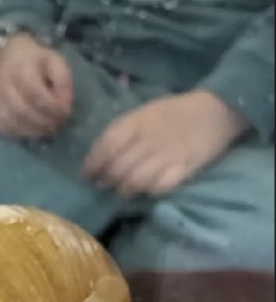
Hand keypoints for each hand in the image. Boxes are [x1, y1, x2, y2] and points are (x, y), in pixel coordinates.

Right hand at [0, 32, 73, 138]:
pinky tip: (35, 130)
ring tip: (50, 129)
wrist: (10, 58)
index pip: (35, 93)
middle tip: (59, 123)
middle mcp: (3, 84)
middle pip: (22, 111)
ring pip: (13, 123)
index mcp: (21, 67)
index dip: (52, 107)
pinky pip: (6, 128)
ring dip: (35, 130)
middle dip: (44, 122)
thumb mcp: (56, 62)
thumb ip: (63, 81)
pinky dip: (22, 133)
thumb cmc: (37, 62)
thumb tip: (64, 106)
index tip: (66, 112)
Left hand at [83, 90, 248, 197]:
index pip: (106, 147)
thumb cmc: (173, 113)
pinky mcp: (183, 170)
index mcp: (136, 123)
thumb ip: (122, 133)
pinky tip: (147, 190)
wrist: (215, 110)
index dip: (92, 165)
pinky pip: (158, 188)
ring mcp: (166, 156)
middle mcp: (148, 140)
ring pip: (134, 182)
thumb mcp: (143, 114)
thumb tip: (98, 158)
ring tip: (123, 190)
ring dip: (124, 190)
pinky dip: (149, 192)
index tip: (86, 176)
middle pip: (117, 169)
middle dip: (106, 181)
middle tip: (104, 185)